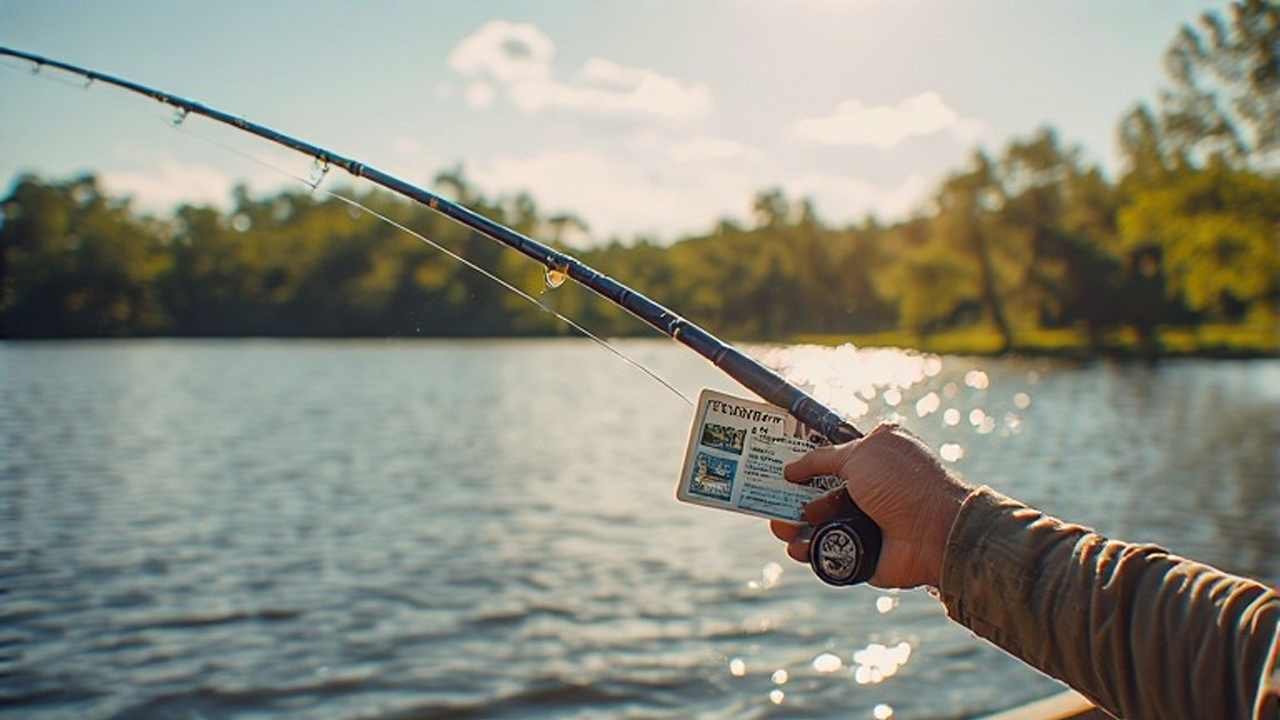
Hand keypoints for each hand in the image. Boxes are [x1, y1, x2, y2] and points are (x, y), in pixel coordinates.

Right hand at [769, 423, 971, 588]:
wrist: (935, 532)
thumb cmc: (903, 484)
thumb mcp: (861, 454)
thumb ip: (822, 457)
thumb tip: (791, 468)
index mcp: (874, 456)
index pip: (831, 455)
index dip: (804, 460)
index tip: (777, 463)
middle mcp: (869, 487)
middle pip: (817, 490)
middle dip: (791, 496)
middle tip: (770, 500)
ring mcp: (864, 520)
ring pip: (816, 522)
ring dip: (793, 524)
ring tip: (780, 527)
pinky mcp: (859, 551)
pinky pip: (826, 550)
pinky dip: (808, 550)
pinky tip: (796, 548)